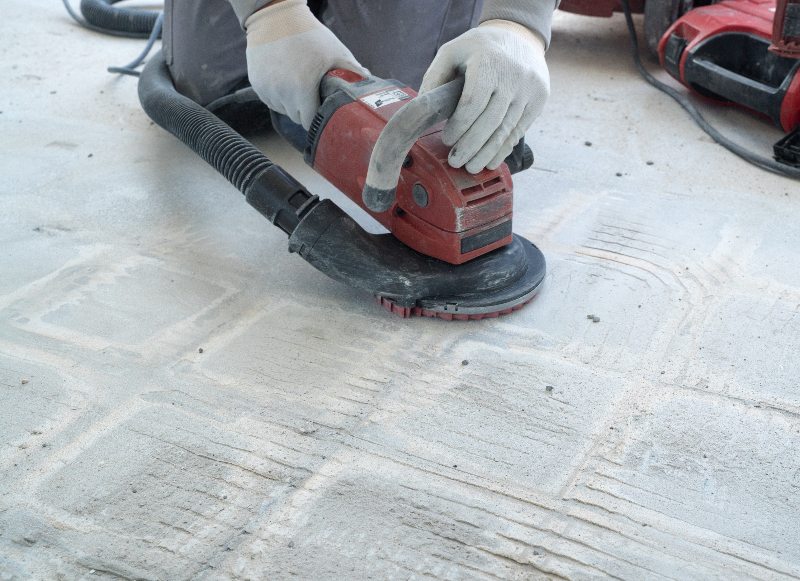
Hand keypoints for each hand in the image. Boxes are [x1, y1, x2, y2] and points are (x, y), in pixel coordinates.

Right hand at [245, 0, 367, 128]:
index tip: (322, 110)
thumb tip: (370, 85)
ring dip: (290, 104)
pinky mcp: (256, 84)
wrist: (275, 17)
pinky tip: (285, 80)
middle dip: (305, 111)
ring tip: (298, 84)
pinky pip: (270, 100)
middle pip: (296, 118)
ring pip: (282, 110)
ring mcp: (267, 89)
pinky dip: (278, 95)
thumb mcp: (336, 52)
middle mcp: (282, 93)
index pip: (309, 122)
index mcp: (302, 89)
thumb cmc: (309, 35)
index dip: (317, 118)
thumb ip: (354, 72)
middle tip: (312, 94)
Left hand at [420, 20, 549, 173]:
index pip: (472, 103)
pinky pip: (519, 130)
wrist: (519, 36)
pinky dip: (503, 149)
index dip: (459, 126)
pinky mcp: (539, 99)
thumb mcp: (451, 51)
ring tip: (471, 167)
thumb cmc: (479, 48)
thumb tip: (423, 110)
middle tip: (455, 162)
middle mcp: (512, 76)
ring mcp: (529, 89)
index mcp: (488, 62)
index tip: (447, 140)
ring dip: (486, 153)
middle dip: (470, 146)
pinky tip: (490, 161)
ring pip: (505, 130)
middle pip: (489, 122)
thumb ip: (435, 78)